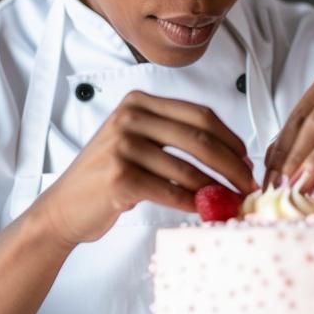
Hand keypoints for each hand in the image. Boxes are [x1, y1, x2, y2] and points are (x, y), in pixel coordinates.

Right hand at [29, 91, 257, 247]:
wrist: (64, 207)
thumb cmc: (107, 177)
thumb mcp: (137, 144)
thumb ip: (174, 140)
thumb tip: (232, 157)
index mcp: (139, 102)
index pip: (200, 115)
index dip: (230, 139)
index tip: (247, 160)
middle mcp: (129, 118)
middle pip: (199, 138)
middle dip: (232, 165)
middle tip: (249, 184)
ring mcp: (122, 146)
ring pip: (188, 169)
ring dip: (216, 189)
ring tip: (232, 202)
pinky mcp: (119, 178)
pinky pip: (171, 192)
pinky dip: (193, 204)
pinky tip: (204, 211)